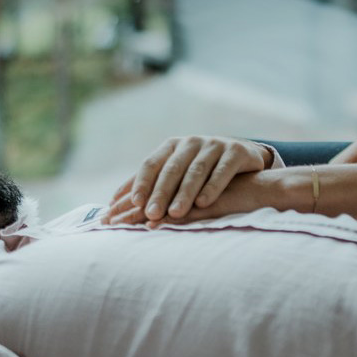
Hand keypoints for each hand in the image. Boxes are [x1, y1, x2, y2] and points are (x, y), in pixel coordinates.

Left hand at [105, 136, 271, 226]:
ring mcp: (214, 144)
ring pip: (196, 171)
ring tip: (175, 213)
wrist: (244, 156)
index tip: (133, 203)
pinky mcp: (236, 152)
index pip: (151, 163)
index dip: (141, 182)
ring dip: (184, 193)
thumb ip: (149, 184)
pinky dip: (212, 186)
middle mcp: (191, 142)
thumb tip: (112, 203)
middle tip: (151, 215)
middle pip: (172, 169)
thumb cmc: (203, 169)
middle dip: (160, 193)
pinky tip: (204, 203)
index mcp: (171, 146)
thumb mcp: (177, 170)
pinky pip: (222, 171)